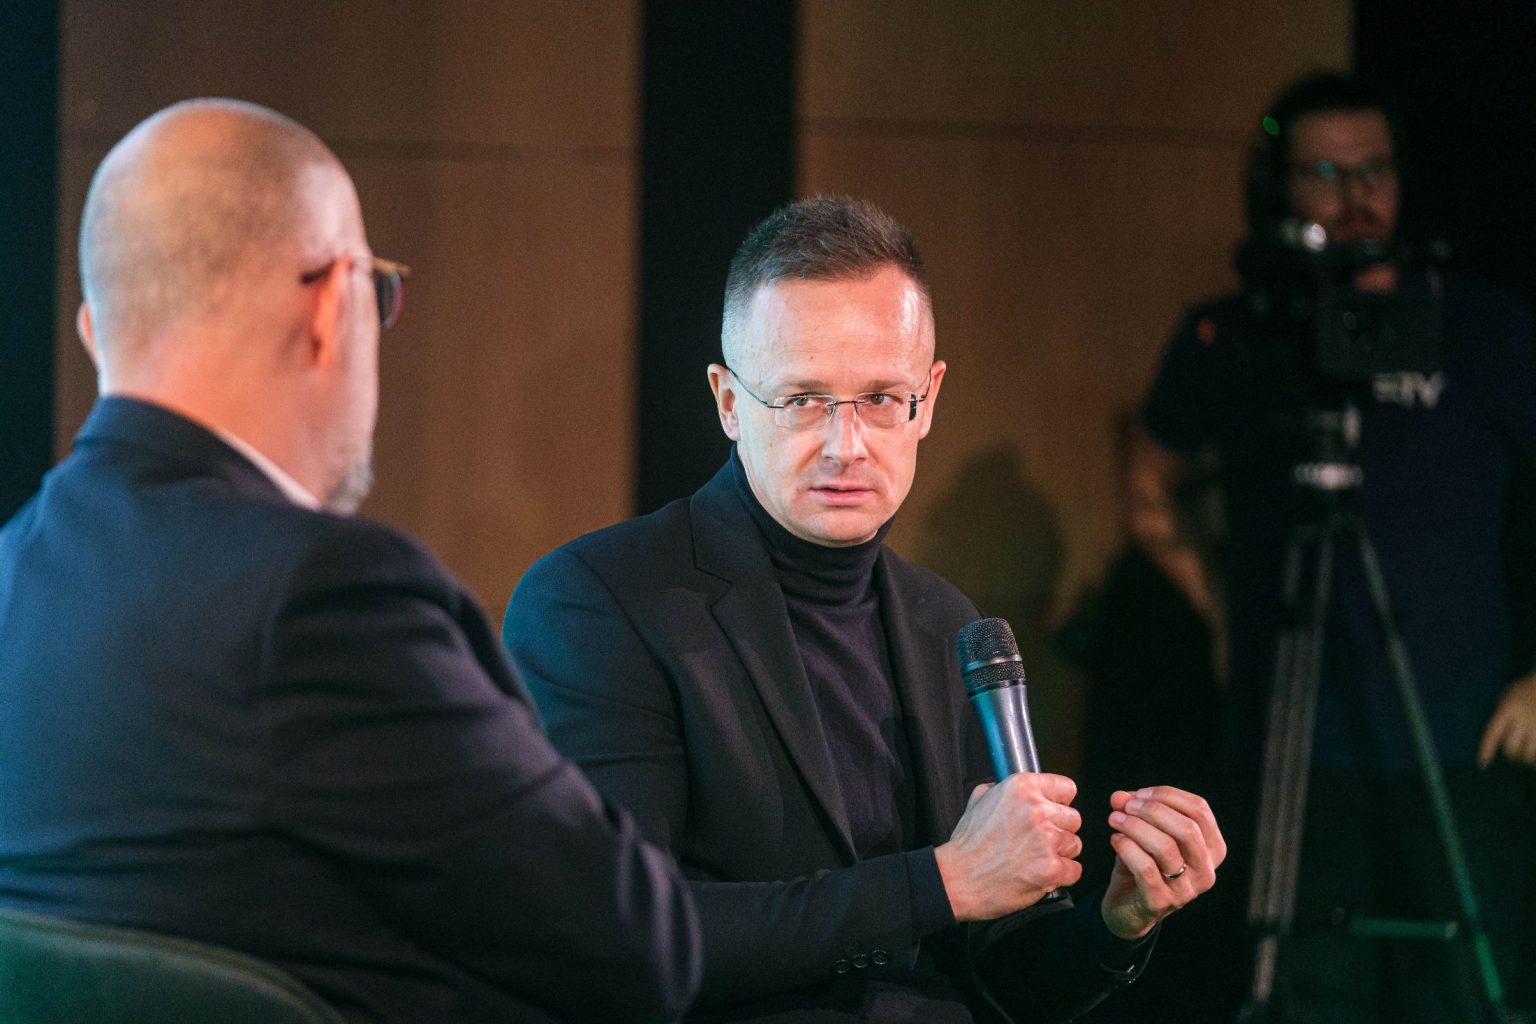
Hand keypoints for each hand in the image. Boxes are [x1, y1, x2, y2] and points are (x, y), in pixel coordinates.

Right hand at [935, 773, 1082, 922]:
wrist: (958, 879)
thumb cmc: (968, 845)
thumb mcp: (978, 801)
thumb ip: (1002, 790)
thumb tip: (1020, 791)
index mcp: (1022, 788)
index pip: (1066, 789)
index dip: (1058, 803)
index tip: (1052, 811)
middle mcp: (1038, 810)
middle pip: (1074, 818)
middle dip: (1059, 831)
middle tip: (1038, 841)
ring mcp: (1047, 840)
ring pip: (1075, 845)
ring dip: (1059, 854)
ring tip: (1035, 859)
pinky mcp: (1052, 868)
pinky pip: (1074, 870)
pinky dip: (1061, 876)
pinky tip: (1040, 874)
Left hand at [1100, 785, 1224, 939]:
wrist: (1128, 908)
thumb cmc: (1143, 864)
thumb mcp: (1143, 833)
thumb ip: (1135, 811)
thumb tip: (1120, 796)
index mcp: (1212, 849)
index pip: (1200, 810)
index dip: (1168, 795)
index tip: (1139, 794)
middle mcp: (1206, 872)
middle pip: (1188, 828)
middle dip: (1153, 809)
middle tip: (1125, 806)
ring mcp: (1186, 891)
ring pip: (1166, 847)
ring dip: (1135, 826)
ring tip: (1114, 818)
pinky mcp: (1160, 902)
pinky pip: (1145, 867)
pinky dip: (1127, 847)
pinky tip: (1115, 839)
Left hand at [1478, 671, 1535, 766]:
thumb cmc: (1525, 688)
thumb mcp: (1507, 695)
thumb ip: (1500, 713)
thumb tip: (1495, 738)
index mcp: (1509, 708)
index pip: (1493, 733)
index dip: (1486, 749)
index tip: (1483, 763)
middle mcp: (1524, 718)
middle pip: (1511, 747)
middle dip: (1510, 753)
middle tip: (1512, 753)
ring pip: (1528, 753)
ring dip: (1524, 758)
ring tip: (1524, 756)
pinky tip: (1533, 759)